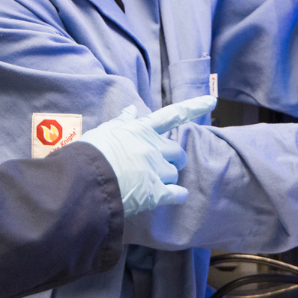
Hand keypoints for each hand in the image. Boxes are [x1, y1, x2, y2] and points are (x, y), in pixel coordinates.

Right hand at [75, 95, 216, 214]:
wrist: (86, 178)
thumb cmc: (90, 153)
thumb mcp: (105, 131)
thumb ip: (122, 122)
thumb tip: (132, 109)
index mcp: (141, 130)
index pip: (172, 115)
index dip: (194, 107)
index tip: (211, 101)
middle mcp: (154, 147)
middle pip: (177, 152)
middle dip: (173, 159)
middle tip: (161, 166)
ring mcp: (157, 170)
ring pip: (174, 173)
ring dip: (167, 178)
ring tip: (148, 183)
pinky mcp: (156, 192)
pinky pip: (177, 194)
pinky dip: (178, 195)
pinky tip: (175, 196)